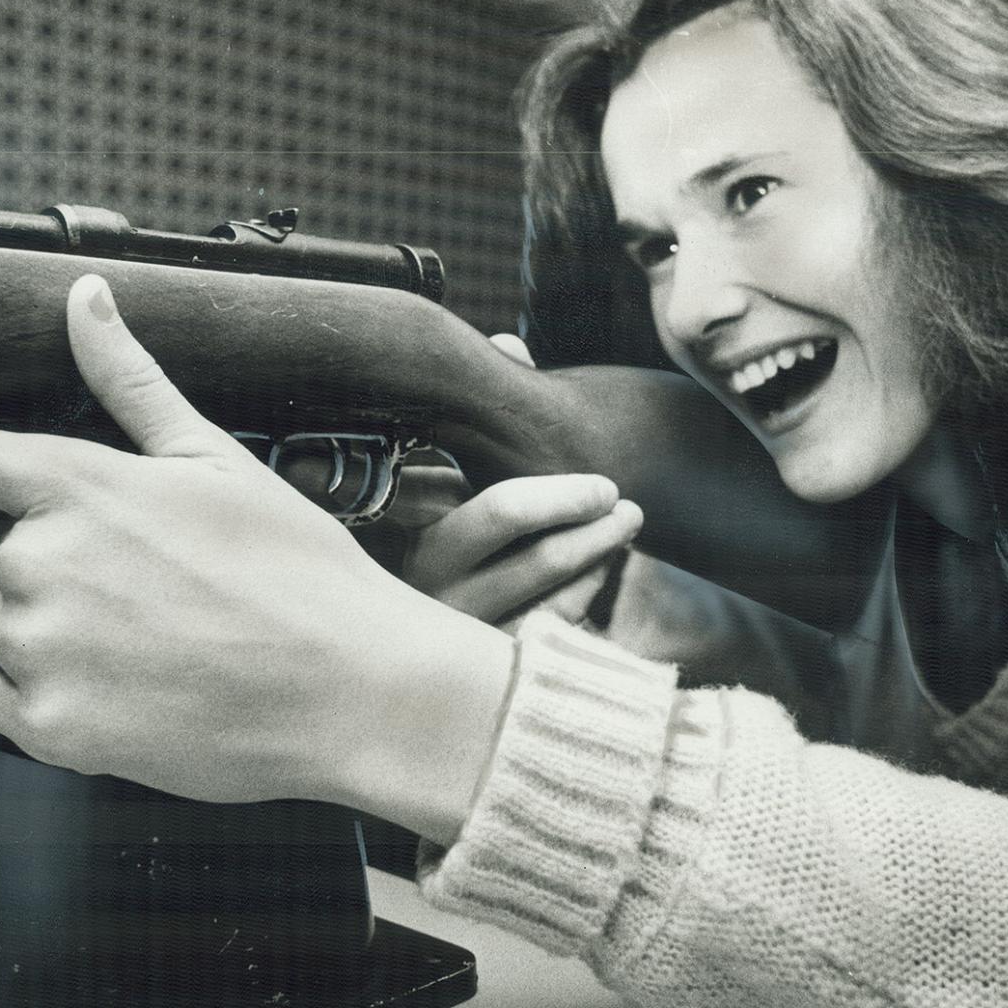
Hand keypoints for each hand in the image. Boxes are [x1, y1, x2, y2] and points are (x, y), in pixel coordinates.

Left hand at [0, 275, 513, 841]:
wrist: (352, 691)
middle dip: (48, 573)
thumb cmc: (299, 574)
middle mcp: (43, 565)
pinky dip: (40, 696)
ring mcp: (44, 651)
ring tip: (142, 645)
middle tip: (145, 593)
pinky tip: (120, 689)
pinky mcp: (52, 729)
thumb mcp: (217, 460)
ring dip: (42, 636)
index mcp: (79, 487)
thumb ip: (129, 379)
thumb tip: (84, 298)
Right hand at [372, 332, 642, 626]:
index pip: (503, 512)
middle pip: (542, 559)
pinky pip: (554, 634)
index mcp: (415, 536)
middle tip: (626, 504)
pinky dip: (584, 598)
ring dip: (599, 557)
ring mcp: (461, 634)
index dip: (565, 496)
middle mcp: (435, 593)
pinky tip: (599, 571)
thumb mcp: (434, 474)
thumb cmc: (420, 523)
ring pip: (555, 598)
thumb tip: (507, 342)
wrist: (380, 637)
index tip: (603, 484)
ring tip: (626, 526)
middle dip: (593, 526)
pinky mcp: (484, 665)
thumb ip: (471, 410)